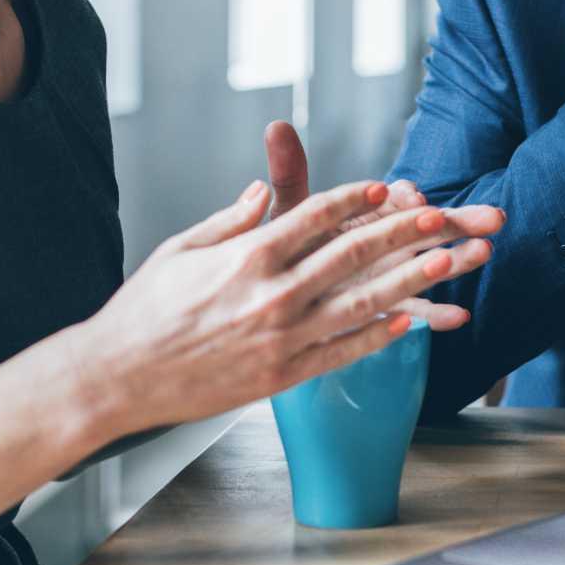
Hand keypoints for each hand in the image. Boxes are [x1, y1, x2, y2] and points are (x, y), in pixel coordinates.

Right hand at [71, 177, 496, 434]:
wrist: (118, 377)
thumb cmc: (145, 309)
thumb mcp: (182, 248)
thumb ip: (230, 220)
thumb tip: (259, 192)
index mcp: (248, 255)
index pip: (314, 217)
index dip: (355, 200)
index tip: (387, 187)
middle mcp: (272, 294)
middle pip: (350, 254)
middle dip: (401, 232)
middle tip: (441, 216)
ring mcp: (282, 337)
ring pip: (359, 303)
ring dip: (408, 281)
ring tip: (446, 264)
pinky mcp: (283, 375)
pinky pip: (342, 352)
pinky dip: (377, 337)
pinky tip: (409, 323)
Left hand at [264, 120, 497, 329]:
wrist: (283, 293)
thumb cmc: (288, 246)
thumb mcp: (290, 211)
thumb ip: (291, 173)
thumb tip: (277, 127)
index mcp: (370, 210)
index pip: (393, 198)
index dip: (403, 197)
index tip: (411, 196)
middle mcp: (389, 238)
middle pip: (429, 226)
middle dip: (459, 220)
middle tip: (492, 217)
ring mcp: (395, 272)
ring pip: (434, 264)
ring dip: (461, 259)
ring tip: (485, 252)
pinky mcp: (392, 303)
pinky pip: (419, 310)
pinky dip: (438, 314)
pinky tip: (459, 317)